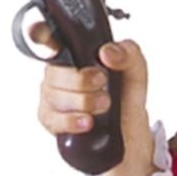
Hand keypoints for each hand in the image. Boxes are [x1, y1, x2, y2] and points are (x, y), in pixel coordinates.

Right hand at [32, 25, 155, 175]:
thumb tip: (107, 52)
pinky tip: (87, 122)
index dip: (39, 35)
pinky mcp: (53, 122)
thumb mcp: (137, 74)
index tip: (49, 41)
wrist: (131, 140)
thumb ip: (129, 54)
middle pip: (53, 72)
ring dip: (81, 101)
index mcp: (75, 55)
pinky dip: (70, 121)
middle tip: (103, 84)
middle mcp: (59, 75)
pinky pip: (50, 119)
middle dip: (80, 79)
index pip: (45, 37)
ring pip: (52, 95)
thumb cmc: (127, 102)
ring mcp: (53, 99)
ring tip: (103, 107)